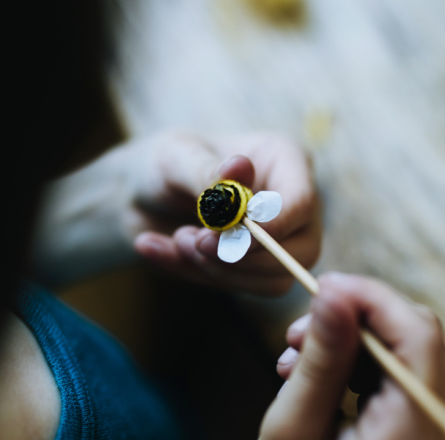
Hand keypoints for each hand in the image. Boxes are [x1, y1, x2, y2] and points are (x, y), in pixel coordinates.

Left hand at [131, 132, 320, 294]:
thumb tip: (240, 167)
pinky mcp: (254, 269)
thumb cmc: (168, 162)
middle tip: (192, 240)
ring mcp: (278, 241)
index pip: (300, 203)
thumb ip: (205, 170)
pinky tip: (156, 247)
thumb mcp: (176, 157)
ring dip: (215, 267)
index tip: (217, 235)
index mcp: (285, 162)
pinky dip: (192, 273)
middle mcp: (291, 205)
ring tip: (177, 237)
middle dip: (242, 257)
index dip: (269, 227)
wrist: (143, 193)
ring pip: (271, 280)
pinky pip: (238, 287)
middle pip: (301, 252)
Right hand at [260, 273, 444, 439]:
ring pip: (397, 348)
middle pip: (410, 334)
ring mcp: (425, 422)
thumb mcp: (298, 426)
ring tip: (295, 357)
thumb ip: (322, 358)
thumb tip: (332, 292)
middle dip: (351, 318)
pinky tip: (311, 373)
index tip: (323, 288)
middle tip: (299, 331)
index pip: (418, 332)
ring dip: (344, 339)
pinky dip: (349, 361)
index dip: (372, 297)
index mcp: (416, 426)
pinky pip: (388, 371)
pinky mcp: (410, 422)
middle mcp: (434, 420)